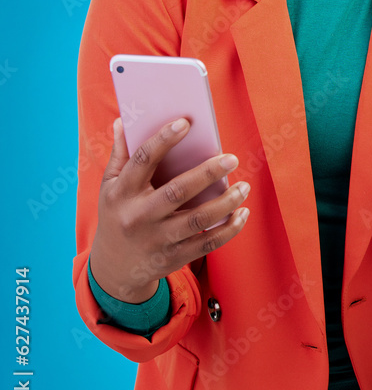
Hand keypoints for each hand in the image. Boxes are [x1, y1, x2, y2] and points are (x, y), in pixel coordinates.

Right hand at [89, 117, 250, 303]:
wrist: (113, 269)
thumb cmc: (117, 215)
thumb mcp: (109, 186)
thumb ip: (120, 154)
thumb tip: (124, 121)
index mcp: (123, 193)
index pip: (143, 160)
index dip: (163, 139)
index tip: (185, 123)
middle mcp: (139, 216)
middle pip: (177, 191)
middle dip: (208, 173)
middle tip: (232, 158)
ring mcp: (157, 239)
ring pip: (197, 220)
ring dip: (226, 202)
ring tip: (244, 187)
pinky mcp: (174, 257)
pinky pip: (207, 243)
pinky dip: (229, 229)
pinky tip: (242, 214)